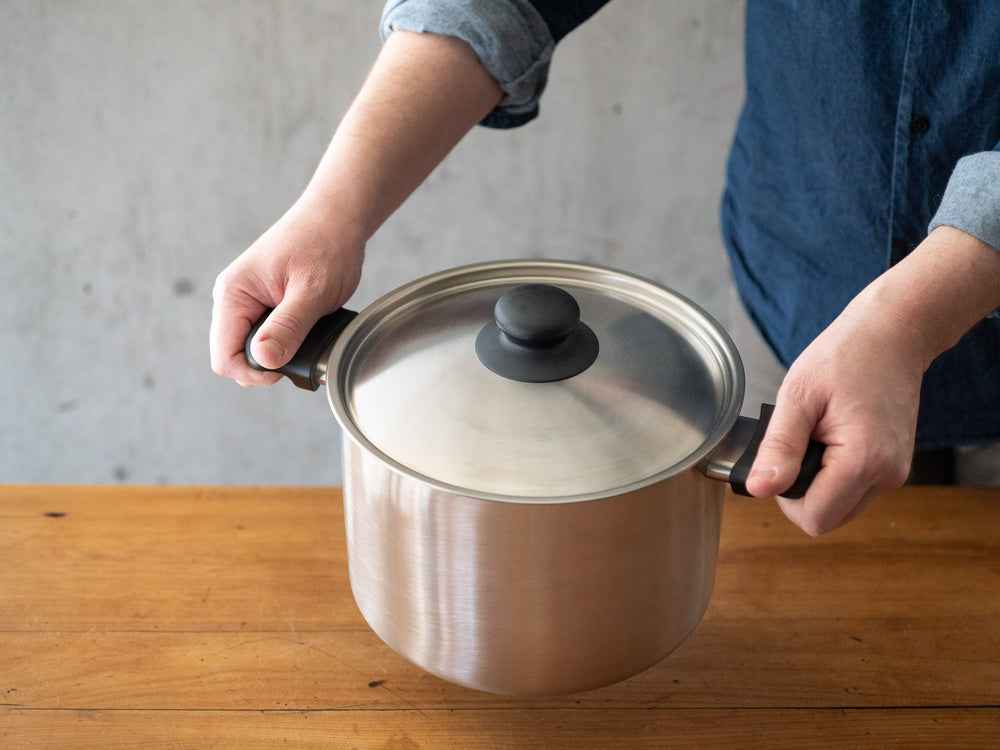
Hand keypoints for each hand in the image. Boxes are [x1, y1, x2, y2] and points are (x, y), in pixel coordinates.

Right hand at [210, 199, 362, 385]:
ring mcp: (247, 301)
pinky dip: (286, 340)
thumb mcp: (312, 290)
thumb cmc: (325, 244)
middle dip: (268, 363)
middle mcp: (232, 298)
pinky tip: (305, 327)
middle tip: (303, 345)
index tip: (287, 366)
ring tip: (307, 331)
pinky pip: (265, 336)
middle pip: (235, 356)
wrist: (336, 218)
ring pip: (252, 348)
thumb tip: (263, 360)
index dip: (254, 373)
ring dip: (279, 350)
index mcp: (233, 293)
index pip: (224, 358)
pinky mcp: (263, 303)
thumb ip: (288, 326)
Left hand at [744, 226, 999, 534]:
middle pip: (827, 518)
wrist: (893, 334)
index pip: (813, 517)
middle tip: (798, 443)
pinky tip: (831, 439)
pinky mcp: (893, 467)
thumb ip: (778, 447)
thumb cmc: (847, 356)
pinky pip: (854, 491)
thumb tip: (758, 488)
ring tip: (817, 436)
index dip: (785, 497)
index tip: (780, 460)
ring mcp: (894, 473)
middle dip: (801, 491)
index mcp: (864, 461)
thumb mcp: (798, 396)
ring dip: (818, 483)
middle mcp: (887, 475)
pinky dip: (834, 475)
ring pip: (840, 508)